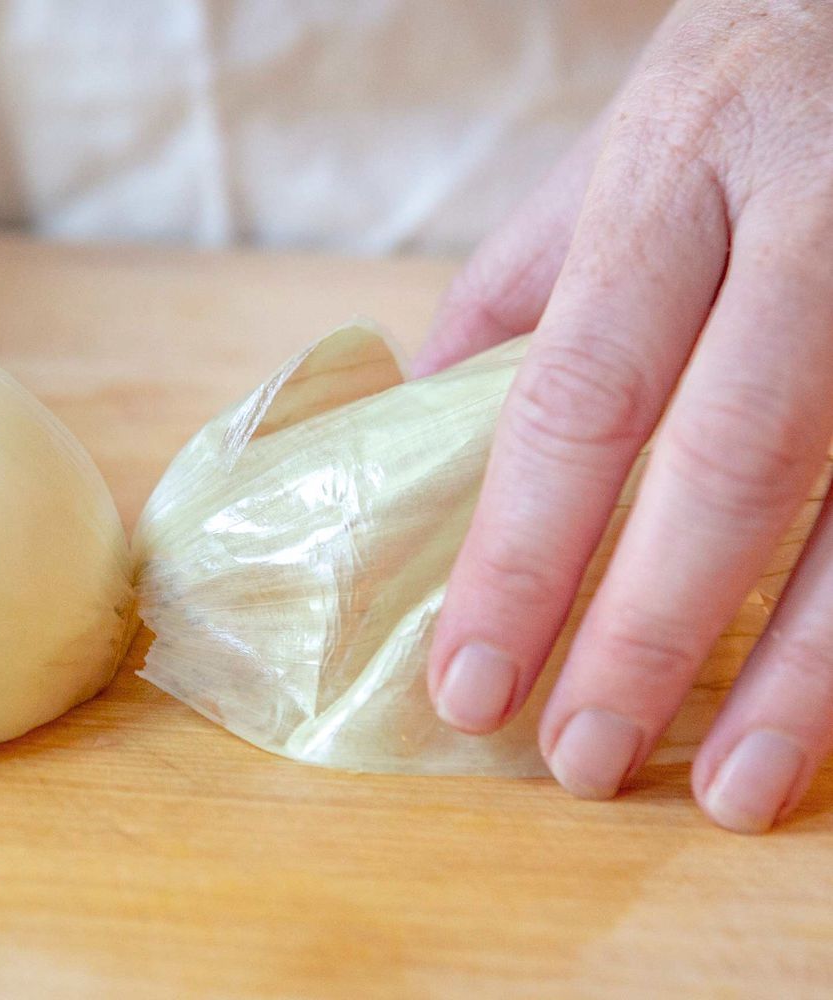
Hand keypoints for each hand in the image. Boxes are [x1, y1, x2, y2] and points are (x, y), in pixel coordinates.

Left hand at [418, 0, 832, 832]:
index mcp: (679, 175)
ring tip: (731, 789)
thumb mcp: (619, 158)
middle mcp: (818, 223)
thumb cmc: (749, 91)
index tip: (469, 684)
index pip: (577, 397)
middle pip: (728, 462)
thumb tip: (417, 427)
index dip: (521, 557)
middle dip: (647, 633)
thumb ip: (520, 294)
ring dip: (803, 672)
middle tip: (580, 760)